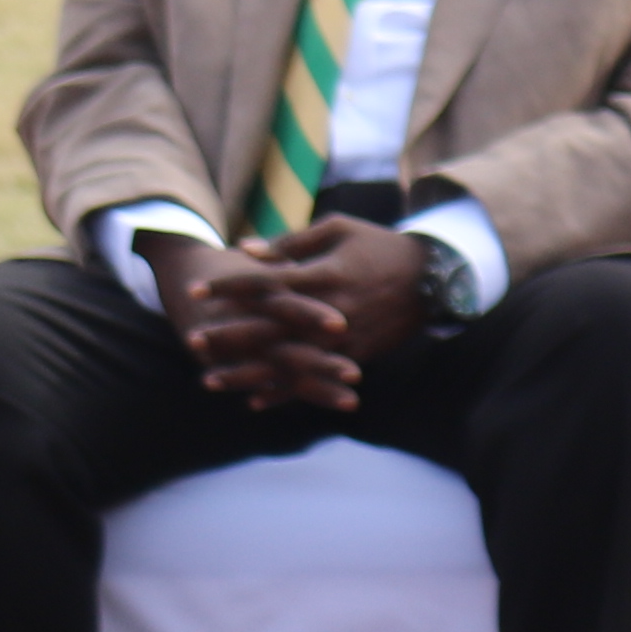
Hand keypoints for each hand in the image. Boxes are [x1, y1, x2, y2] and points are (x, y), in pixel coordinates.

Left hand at [164, 223, 426, 412]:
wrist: (437, 278)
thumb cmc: (380, 246)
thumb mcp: (338, 230)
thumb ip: (290, 243)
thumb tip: (246, 250)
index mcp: (324, 276)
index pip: (266, 283)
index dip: (229, 287)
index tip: (196, 291)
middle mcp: (332, 312)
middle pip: (271, 329)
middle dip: (230, 337)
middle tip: (193, 341)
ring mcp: (345, 339)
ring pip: (289, 362)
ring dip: (249, 374)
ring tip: (209, 381)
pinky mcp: (356, 357)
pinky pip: (315, 379)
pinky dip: (285, 392)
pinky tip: (254, 401)